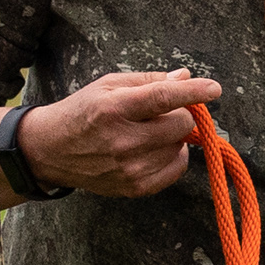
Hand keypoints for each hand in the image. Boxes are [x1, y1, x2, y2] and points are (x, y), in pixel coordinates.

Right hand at [0, 69, 220, 205]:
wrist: (51, 151)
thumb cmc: (83, 112)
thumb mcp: (108, 85)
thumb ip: (148, 81)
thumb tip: (184, 77)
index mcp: (115, 107)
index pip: (163, 97)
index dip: (193, 92)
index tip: (214, 88)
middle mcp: (123, 140)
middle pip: (180, 125)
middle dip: (181, 114)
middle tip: (165, 112)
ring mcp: (130, 167)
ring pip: (180, 147)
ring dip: (174, 137)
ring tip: (150, 132)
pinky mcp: (134, 187)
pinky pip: (175, 169)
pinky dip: (174, 156)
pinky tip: (155, 148)